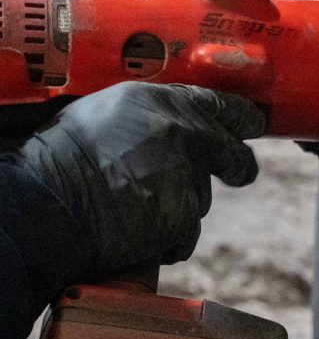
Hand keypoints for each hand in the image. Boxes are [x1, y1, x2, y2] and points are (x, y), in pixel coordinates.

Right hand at [8, 82, 264, 277]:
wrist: (46, 204)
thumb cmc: (60, 160)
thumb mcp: (106, 114)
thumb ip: (150, 118)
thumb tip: (175, 126)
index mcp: (161, 101)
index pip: (217, 103)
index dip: (239, 116)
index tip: (252, 124)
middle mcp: (183, 132)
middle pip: (230, 151)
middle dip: (238, 165)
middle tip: (241, 172)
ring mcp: (187, 173)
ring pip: (200, 194)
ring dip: (180, 204)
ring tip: (134, 209)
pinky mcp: (184, 212)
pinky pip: (187, 230)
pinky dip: (170, 237)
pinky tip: (140, 234)